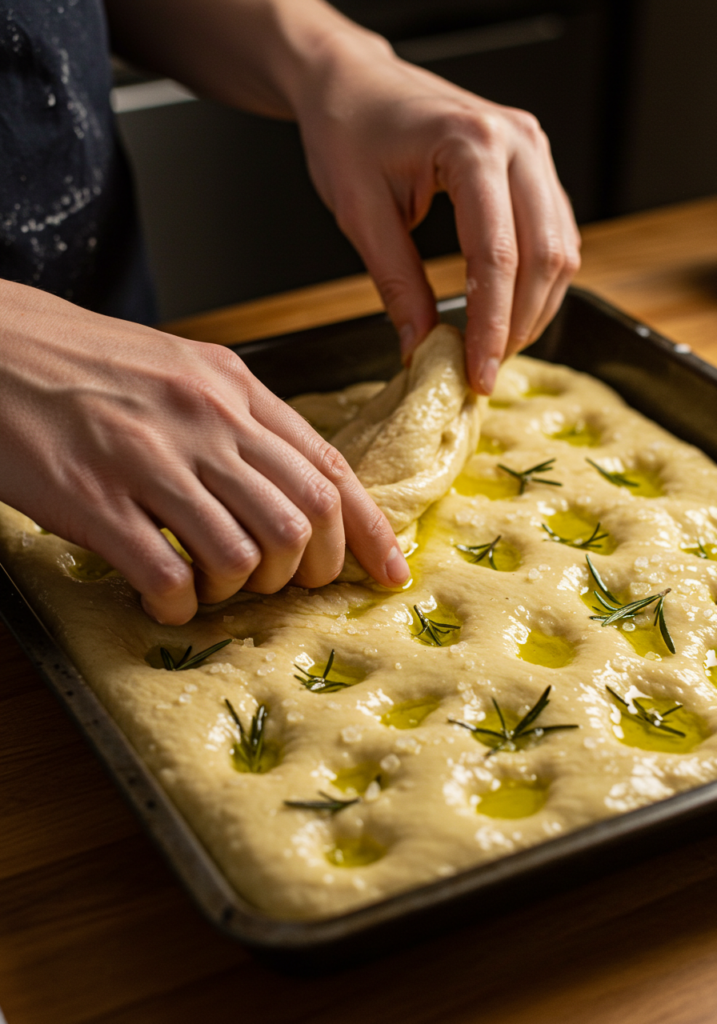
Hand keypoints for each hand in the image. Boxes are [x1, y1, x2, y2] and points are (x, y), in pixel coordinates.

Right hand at [0, 281, 408, 623]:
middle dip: (307, 570)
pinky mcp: (95, 500)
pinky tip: (166, 597)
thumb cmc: (88, 366)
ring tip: (215, 584)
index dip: (368, 531)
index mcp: (232, 387)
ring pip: (248, 551)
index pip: (327, 468)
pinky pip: (170, 574)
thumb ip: (243, 419)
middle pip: (302, 517)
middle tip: (282, 584)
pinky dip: (180, 604)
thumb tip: (296, 484)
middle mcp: (204, 420)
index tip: (388, 572)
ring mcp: (150, 459)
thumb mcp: (182, 370)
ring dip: (242, 588)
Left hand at [293, 30, 580, 393]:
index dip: (491, 326)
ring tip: (494, 347)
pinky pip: (556, 233)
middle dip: (518, 325)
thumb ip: (395, 283)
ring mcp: (534, 150)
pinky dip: (538, 281)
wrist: (355, 83)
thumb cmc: (349, 132)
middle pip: (544, 256)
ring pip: (561, 249)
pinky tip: (508, 310)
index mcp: (471, 147)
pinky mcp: (535, 164)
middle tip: (485, 370)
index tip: (478, 374)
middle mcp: (518, 143)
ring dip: (535, 308)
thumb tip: (421, 347)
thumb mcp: (360, 213)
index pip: (496, 256)